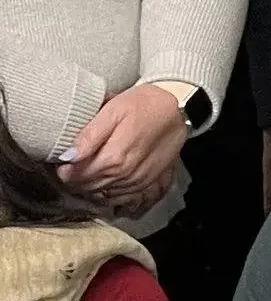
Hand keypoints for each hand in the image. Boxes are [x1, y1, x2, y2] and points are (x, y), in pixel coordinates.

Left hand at [60, 85, 189, 211]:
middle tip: (71, 165)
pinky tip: (106, 177)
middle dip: (75, 179)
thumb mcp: (113, 110)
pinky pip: (120, 195)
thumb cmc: (144, 104)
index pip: (75, 176)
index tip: (61, 161)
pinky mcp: (147, 181)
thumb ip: (89, 135)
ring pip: (102, 193)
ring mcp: (137, 181)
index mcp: (113, 158)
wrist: (179, 108)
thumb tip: (67, 157)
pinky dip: (108, 190)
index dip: (64, 170)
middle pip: (87, 187)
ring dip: (90, 185)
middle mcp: (125, 174)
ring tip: (88, 169)